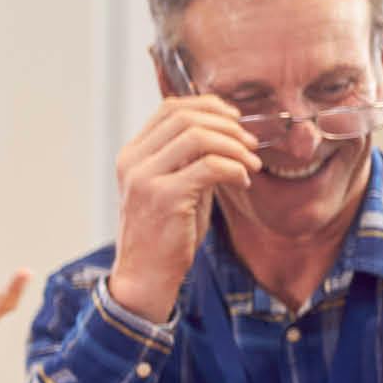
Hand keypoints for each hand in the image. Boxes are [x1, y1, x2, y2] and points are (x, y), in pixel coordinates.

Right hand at [106, 95, 260, 323]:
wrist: (145, 276)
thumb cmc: (164, 234)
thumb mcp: (172, 188)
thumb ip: (189, 160)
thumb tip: (226, 134)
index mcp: (132, 155)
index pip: (170, 108)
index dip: (209, 106)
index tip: (235, 120)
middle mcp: (133, 162)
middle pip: (186, 117)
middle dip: (227, 125)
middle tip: (250, 144)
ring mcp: (145, 178)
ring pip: (198, 137)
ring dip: (235, 146)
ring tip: (250, 165)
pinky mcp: (164, 197)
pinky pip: (210, 167)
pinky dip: (235, 169)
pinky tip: (242, 182)